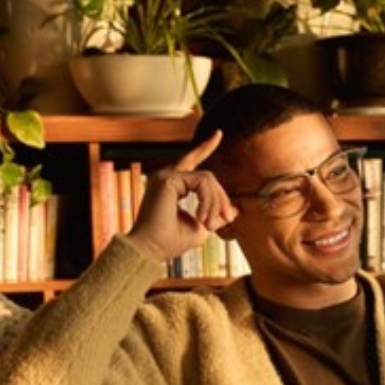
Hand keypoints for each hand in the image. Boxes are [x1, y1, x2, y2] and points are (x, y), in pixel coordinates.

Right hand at [125, 130, 238, 262]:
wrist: (150, 250)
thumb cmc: (170, 242)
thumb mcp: (200, 228)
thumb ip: (215, 216)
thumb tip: (233, 210)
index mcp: (171, 186)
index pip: (192, 162)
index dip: (205, 147)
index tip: (219, 134)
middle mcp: (167, 177)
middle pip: (207, 177)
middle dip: (221, 198)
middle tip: (225, 220)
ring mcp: (166, 175)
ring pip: (207, 179)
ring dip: (215, 202)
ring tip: (208, 223)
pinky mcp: (168, 179)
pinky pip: (202, 182)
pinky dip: (208, 201)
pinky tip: (202, 217)